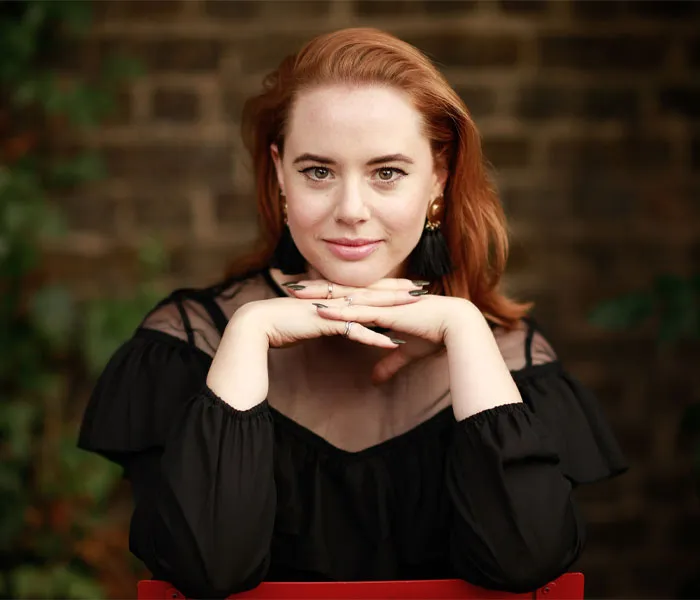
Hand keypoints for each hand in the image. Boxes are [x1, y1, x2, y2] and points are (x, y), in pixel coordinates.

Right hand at [232, 279, 424, 350]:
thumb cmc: (280, 324)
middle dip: (398, 291)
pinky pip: (354, 331)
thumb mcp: (309, 319)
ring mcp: (330, 309)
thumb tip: (335, 322)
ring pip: (368, 308)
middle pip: (372, 292)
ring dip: (393, 309)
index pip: (365, 288)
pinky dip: (374, 338)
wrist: (257, 325)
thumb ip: (325, 319)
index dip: (386, 286)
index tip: (407, 285)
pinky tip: (392, 344)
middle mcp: (334, 298)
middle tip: (423, 289)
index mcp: (331, 296)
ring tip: (416, 309)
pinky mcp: (325, 323)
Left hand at [283, 278, 476, 383]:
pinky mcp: (386, 314)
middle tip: (288, 284)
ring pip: (343, 297)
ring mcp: (381, 304)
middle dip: (313, 287)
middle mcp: (378, 298)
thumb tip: (375, 380)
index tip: (304, 290)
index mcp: (381, 301)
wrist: (457, 326)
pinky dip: (337, 311)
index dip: (325, 291)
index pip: (347, 293)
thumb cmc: (436, 335)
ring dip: (318, 295)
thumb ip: (388, 364)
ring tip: (293, 293)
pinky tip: (318, 311)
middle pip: (338, 290)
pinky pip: (357, 312)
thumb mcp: (406, 353)